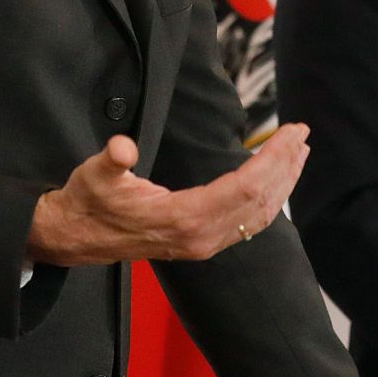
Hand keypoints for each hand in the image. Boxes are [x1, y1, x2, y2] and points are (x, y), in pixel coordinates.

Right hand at [26, 124, 308, 266]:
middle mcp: (201, 237)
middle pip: (260, 201)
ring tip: (299, 152)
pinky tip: (277, 181)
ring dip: (283, 182)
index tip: (291, 132)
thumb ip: (111, 161)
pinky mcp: (202, 243)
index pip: (245, 188)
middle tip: (302, 132)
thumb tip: (122, 148)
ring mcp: (204, 244)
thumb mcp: (94, 175)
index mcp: (183, 219)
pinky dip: (270, 199)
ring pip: (259, 215)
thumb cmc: (88, 201)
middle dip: (286, 165)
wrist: (75, 238)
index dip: (272, 159)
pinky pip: (248, 223)